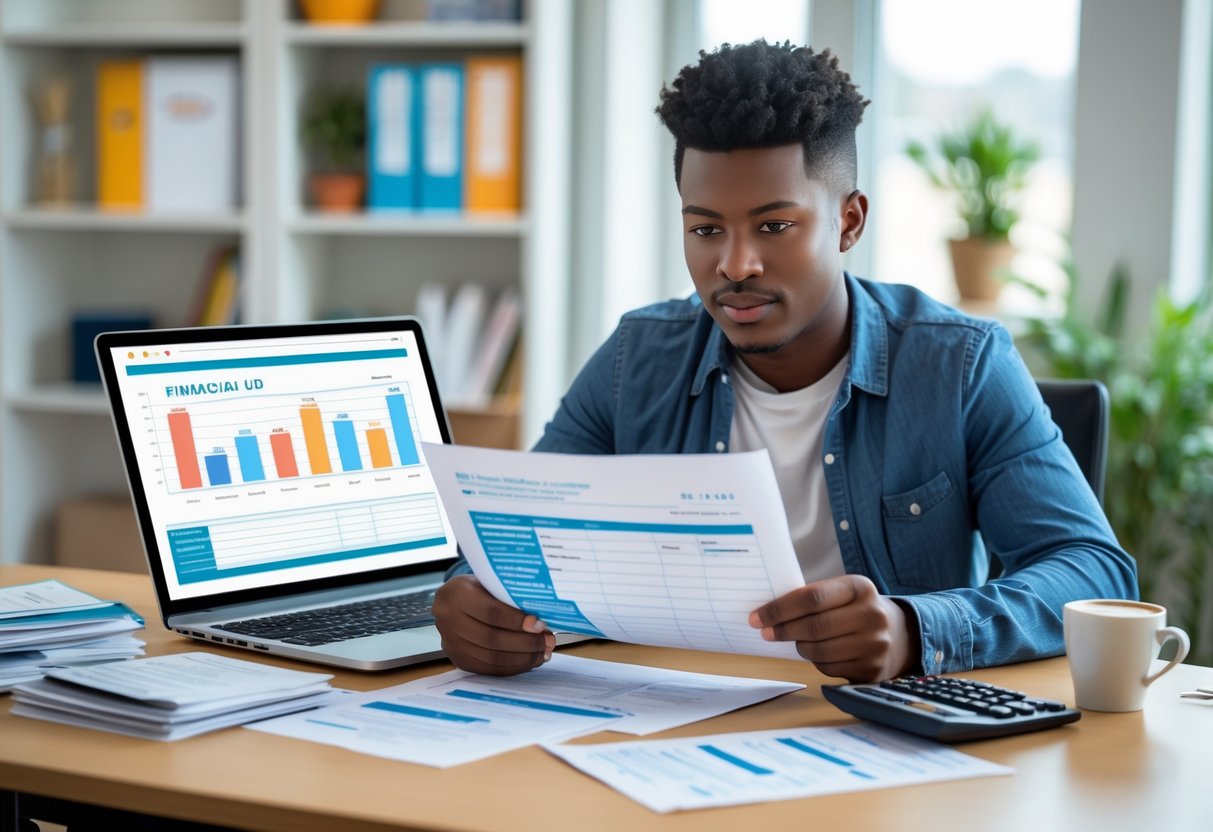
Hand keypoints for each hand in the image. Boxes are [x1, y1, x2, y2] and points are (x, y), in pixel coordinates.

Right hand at [431, 575, 553, 675]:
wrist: (450, 601)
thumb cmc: (476, 589)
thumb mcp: (488, 582)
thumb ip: (508, 597)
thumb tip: (542, 616)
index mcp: (457, 595)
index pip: (491, 612)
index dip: (517, 621)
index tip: (540, 625)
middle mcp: (449, 621)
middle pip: (492, 639)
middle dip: (526, 643)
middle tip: (548, 641)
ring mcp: (451, 644)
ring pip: (492, 658)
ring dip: (523, 658)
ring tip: (544, 653)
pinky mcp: (458, 660)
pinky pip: (489, 669)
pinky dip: (513, 667)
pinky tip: (530, 661)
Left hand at [749, 575, 918, 682]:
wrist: (901, 635)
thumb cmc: (857, 610)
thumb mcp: (844, 593)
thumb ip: (814, 598)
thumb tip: (768, 613)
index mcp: (860, 588)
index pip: (812, 598)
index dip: (779, 609)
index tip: (756, 617)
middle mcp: (872, 615)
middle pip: (814, 626)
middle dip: (783, 630)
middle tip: (765, 632)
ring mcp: (875, 644)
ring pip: (819, 651)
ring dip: (799, 647)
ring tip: (796, 641)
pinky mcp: (872, 669)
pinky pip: (829, 668)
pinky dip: (816, 661)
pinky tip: (820, 652)